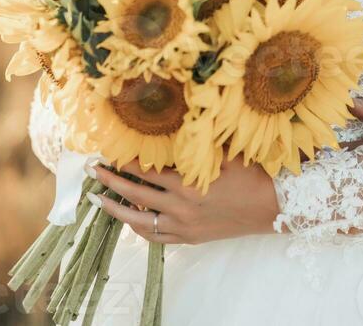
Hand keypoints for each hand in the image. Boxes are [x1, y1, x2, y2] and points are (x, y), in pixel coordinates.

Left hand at [86, 148, 281, 244]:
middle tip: (92, 169)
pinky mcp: (189, 239)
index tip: (110, 150)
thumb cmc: (249, 175)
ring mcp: (183, 227)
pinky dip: (140, 229)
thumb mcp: (224, 154)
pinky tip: (130, 220)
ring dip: (117, 210)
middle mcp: (180, 208)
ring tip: (99, 200)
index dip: (126, 162)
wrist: (270, 207)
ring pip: (140, 222)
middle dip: (111, 182)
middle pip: (136, 196)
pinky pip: (156, 237)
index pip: (147, 172)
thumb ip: (198, 146)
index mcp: (187, 185)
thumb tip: (178, 124)